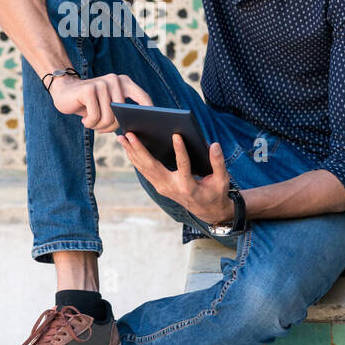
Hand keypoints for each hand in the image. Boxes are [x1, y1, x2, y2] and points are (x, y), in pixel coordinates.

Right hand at [49, 72, 152, 132]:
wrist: (63, 91)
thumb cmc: (89, 103)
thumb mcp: (108, 105)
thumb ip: (122, 111)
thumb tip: (138, 127)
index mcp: (124, 82)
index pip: (143, 97)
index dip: (149, 112)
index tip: (151, 125)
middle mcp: (115, 80)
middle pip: (123, 114)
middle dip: (112, 126)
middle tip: (100, 127)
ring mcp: (102, 84)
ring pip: (108, 118)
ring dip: (98, 126)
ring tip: (91, 121)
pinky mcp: (89, 90)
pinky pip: (95, 117)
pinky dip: (89, 123)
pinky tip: (84, 120)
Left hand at [117, 130, 232, 223]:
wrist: (207, 210)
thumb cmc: (215, 192)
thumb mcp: (222, 179)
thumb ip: (218, 162)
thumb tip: (214, 145)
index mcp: (188, 186)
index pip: (184, 167)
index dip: (181, 151)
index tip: (176, 135)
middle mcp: (172, 188)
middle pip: (152, 167)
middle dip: (140, 149)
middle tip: (129, 133)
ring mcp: (163, 188)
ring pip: (144, 168)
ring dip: (131, 152)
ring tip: (122, 137)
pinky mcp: (159, 186)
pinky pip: (144, 171)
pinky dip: (135, 158)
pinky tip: (128, 146)